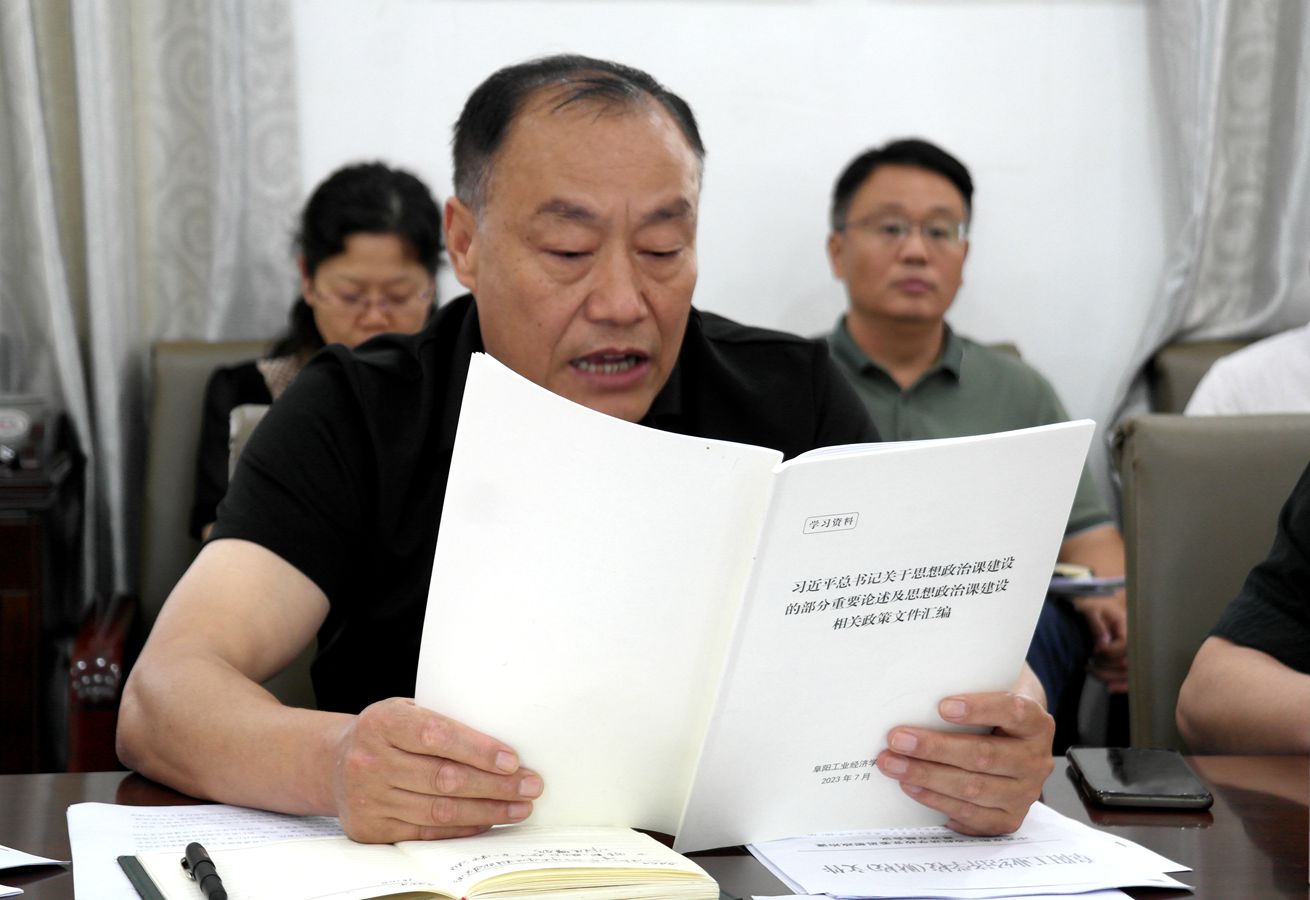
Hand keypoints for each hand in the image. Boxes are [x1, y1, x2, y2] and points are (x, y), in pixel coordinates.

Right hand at [331, 698, 543, 842]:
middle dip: (495, 785)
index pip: (436, 736)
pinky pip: (426, 832)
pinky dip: (463, 828)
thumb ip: (444, 720)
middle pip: (444, 778)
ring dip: (487, 811)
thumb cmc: (388, 732)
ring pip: (439, 810)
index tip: (513, 760)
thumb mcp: (407, 710)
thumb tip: (504, 742)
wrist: (336, 762)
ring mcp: (368, 798)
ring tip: (519, 807)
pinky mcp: (370, 828)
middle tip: (530, 785)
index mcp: (382, 722)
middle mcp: (369, 761)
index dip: (478, 750)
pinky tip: (488, 821)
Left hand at [877, 692, 1053, 834]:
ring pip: (973, 788)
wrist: (1014, 743)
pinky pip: (970, 814)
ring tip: (893, 764)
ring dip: (927, 777)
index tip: (943, 706)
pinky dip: (937, 801)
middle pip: (984, 755)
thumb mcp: (990, 693)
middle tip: (898, 739)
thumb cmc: (993, 713)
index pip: (1012, 712)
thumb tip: (917, 692)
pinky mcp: (1009, 818)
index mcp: (1036, 723)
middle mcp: (1035, 760)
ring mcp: (1024, 793)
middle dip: (934, 748)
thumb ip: (967, 689)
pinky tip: (912, 788)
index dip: (979, 709)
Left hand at [1071, 593, 1128, 692]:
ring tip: (1090, 670)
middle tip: (1089, 663)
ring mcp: (1136, 653)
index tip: (1095, 650)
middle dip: (1105, 665)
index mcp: (1129, 627)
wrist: (1103, 609)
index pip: (1125, 645)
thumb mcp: (1093, 611)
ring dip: (1108, 676)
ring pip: (1128, 673)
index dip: (1110, 651)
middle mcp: (1136, 642)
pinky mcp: (1132, 662)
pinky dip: (1122, 686)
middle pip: (1126, 663)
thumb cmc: (1096, 609)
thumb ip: (1097, 626)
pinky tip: (1109, 688)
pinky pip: (1132, 678)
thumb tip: (1102, 646)